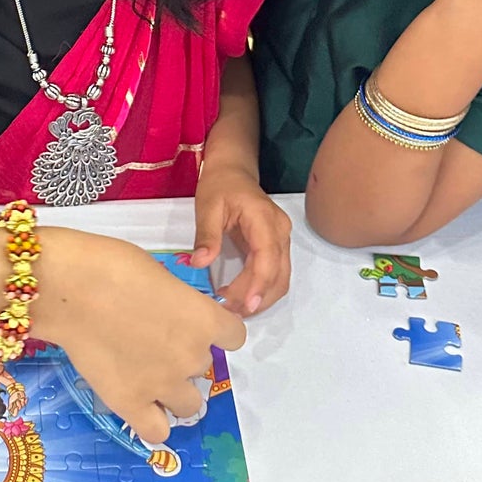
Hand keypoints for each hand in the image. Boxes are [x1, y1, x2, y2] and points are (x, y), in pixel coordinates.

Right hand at [37, 227, 244, 443]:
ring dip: (174, 392)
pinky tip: (139, 405)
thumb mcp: (159, 276)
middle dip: (183, 357)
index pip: (234, 337)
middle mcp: (192, 356)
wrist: (69, 288)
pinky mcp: (131, 404)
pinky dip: (153, 421)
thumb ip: (175, 304)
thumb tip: (168, 314)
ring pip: (190, 404)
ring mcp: (163, 385)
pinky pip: (158, 431)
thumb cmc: (111, 267)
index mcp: (204, 319)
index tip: (195, 326)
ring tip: (148, 376)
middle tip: (154, 343)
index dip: (215, 331)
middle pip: (203, 367)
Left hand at [191, 165, 291, 315]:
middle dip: (258, 298)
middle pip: (279, 274)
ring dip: (261, 298)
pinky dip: (260, 289)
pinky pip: (274, 273)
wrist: (233, 170)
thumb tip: (200, 263)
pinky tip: (239, 296)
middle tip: (230, 312)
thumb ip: (207, 235)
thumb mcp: (208, 206)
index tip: (244, 305)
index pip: (268, 258)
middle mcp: (280, 231)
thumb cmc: (220, 184)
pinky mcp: (275, 246)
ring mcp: (281, 239)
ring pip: (280, 278)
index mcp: (264, 219)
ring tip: (233, 308)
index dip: (258, 285)